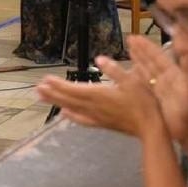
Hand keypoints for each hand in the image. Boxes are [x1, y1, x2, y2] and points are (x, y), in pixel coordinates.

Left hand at [35, 57, 166, 139]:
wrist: (151, 128)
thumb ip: (115, 70)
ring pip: (72, 108)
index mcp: (100, 94)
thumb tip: (99, 59)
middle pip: (69, 99)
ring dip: (57, 102)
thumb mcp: (133, 81)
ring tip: (43, 98)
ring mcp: (97, 116)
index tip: (45, 79)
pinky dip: (71, 116)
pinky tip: (65, 114)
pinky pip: (82, 120)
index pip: (74, 89)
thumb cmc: (144, 102)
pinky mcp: (102, 123)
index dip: (58, 84)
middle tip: (36, 89)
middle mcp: (94, 107)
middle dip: (52, 93)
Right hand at [124, 37, 187, 152]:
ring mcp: (160, 90)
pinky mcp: (154, 100)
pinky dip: (135, 77)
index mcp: (175, 75)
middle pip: (151, 61)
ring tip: (128, 50)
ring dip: (137, 60)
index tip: (136, 38)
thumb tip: (185, 53)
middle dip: (140, 50)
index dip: (148, 47)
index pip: (159, 57)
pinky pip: (143, 85)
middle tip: (129, 38)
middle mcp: (166, 79)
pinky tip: (129, 72)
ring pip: (146, 71)